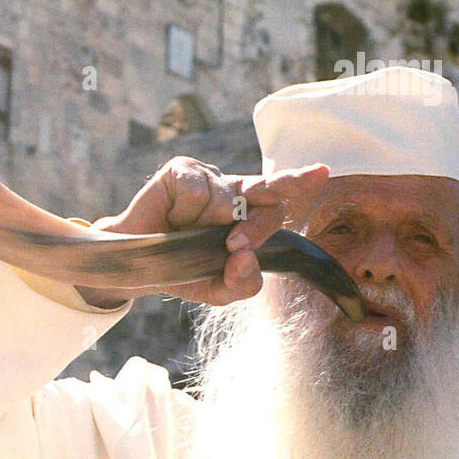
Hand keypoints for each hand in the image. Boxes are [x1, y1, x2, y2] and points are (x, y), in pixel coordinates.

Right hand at [75, 157, 328, 307]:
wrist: (137, 265)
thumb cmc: (182, 269)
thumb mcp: (217, 289)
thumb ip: (242, 283)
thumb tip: (245, 256)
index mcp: (248, 215)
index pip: (278, 205)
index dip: (294, 191)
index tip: (321, 173)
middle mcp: (232, 191)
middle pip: (267, 187)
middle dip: (274, 201)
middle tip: (252, 230)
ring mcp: (208, 176)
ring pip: (223, 198)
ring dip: (203, 224)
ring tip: (183, 231)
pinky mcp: (181, 169)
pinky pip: (195, 190)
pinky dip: (183, 211)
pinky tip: (171, 217)